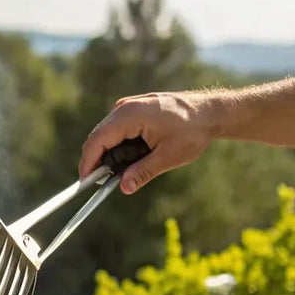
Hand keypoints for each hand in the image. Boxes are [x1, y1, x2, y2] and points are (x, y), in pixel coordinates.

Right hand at [78, 92, 217, 193]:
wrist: (209, 112)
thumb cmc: (192, 131)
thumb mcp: (168, 156)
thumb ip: (143, 172)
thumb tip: (124, 188)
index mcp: (129, 115)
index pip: (97, 140)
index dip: (88, 162)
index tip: (85, 182)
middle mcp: (124, 107)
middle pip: (99, 136)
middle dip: (98, 160)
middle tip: (104, 182)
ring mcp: (128, 106)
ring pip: (107, 133)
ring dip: (110, 153)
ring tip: (122, 171)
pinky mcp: (133, 108)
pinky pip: (117, 128)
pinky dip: (118, 144)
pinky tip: (131, 157)